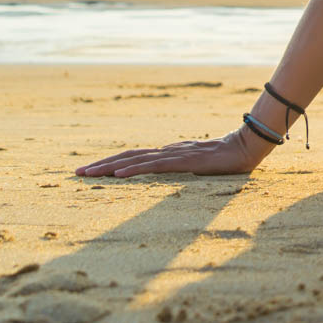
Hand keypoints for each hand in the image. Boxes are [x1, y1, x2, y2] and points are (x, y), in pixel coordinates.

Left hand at [75, 128, 272, 178]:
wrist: (246, 147)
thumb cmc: (226, 157)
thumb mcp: (197, 163)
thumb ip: (181, 163)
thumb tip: (164, 166)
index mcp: (168, 153)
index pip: (133, 157)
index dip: (110, 163)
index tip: (90, 171)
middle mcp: (166, 151)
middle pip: (127, 157)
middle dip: (101, 165)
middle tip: (76, 173)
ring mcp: (173, 155)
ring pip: (134, 161)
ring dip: (109, 168)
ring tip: (88, 174)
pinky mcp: (182, 162)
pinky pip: (153, 167)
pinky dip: (133, 170)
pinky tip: (117, 175)